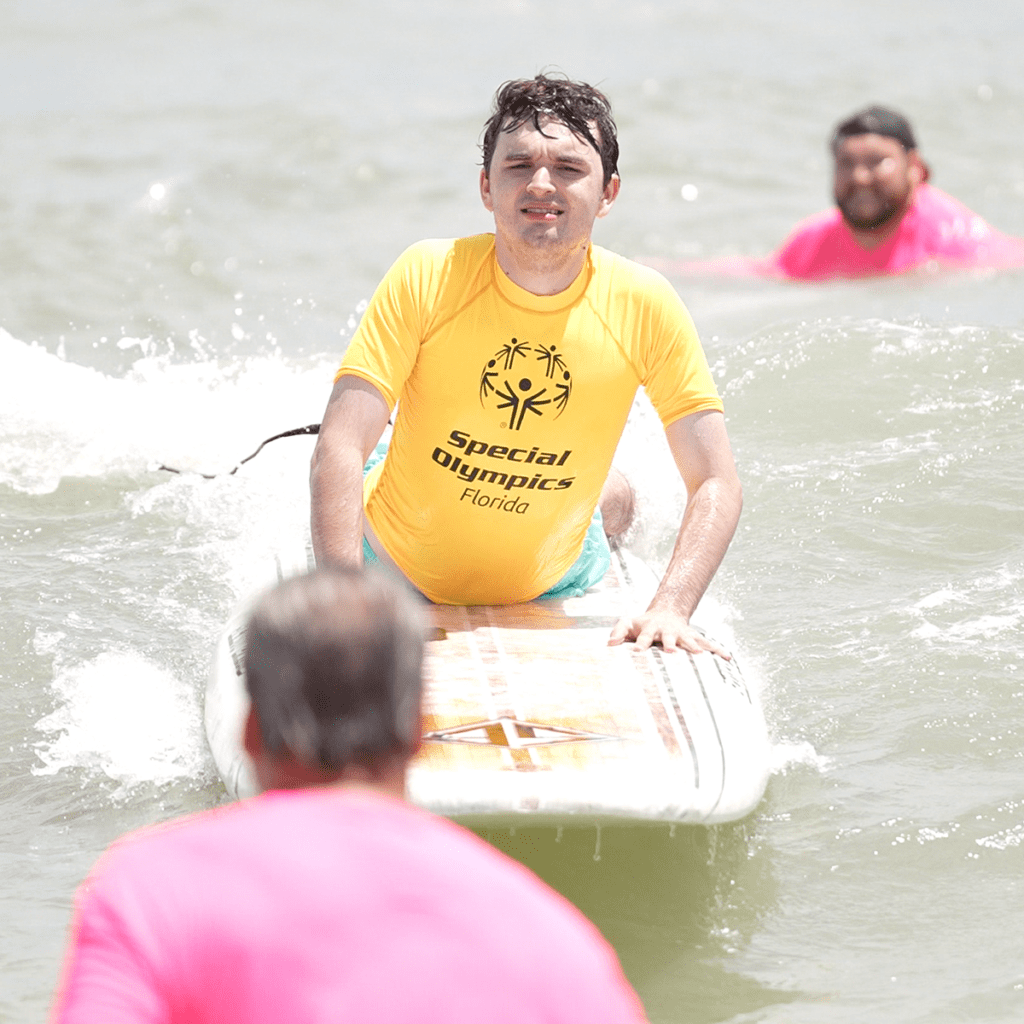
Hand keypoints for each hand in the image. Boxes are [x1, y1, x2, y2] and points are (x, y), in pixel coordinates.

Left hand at [608, 609, 730, 658]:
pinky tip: (728, 658)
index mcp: (651, 628)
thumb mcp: (628, 623)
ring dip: (695, 648)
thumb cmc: (643, 623)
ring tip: (701, 656)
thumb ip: (618, 631)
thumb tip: (609, 643)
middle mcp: (668, 631)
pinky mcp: (694, 638)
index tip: (638, 653)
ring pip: (690, 641)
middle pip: (669, 638)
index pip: (644, 637)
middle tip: (671, 651)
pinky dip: (718, 650)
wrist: (666, 613)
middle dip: (671, 644)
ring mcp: (682, 634)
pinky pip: (708, 645)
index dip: (641, 645)